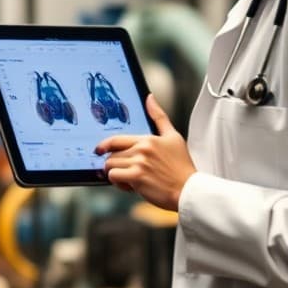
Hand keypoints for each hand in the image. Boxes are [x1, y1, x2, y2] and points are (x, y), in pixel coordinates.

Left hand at [94, 95, 196, 211]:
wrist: (189, 189)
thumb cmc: (181, 166)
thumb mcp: (173, 137)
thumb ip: (159, 117)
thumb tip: (149, 98)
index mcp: (148, 139)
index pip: (116, 139)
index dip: (103, 145)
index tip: (98, 150)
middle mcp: (142, 149)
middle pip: (111, 155)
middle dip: (115, 165)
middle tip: (127, 172)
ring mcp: (139, 162)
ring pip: (110, 166)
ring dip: (117, 175)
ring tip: (130, 179)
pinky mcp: (137, 177)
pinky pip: (114, 177)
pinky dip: (119, 183)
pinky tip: (130, 186)